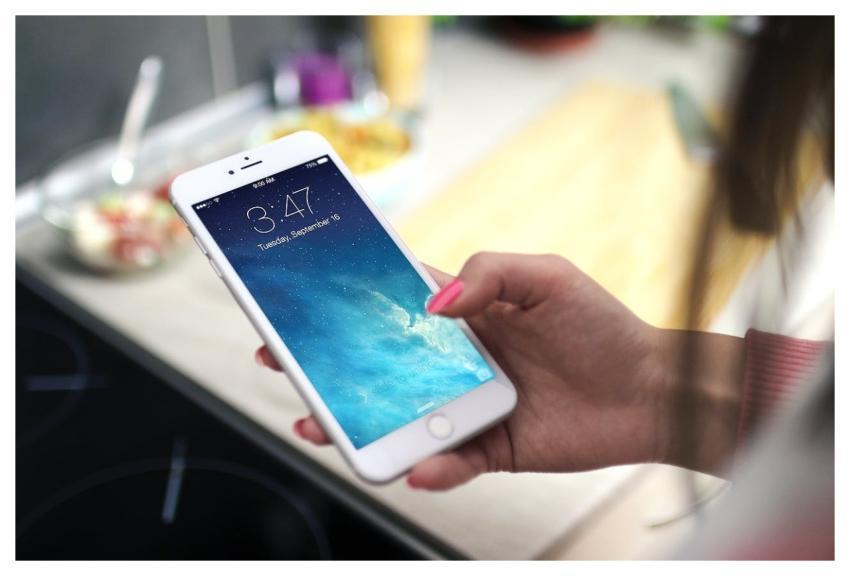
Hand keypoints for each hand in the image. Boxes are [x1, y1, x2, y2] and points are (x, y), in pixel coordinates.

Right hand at [256, 252, 677, 489]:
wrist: (650, 390)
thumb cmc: (601, 327)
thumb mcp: (546, 277)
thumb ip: (487, 274)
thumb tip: (433, 303)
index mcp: (465, 315)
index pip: (391, 306)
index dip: (344, 305)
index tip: (300, 304)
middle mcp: (458, 361)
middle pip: (380, 365)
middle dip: (328, 367)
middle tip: (283, 365)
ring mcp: (470, 406)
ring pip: (401, 417)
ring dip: (358, 423)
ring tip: (321, 425)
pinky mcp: (492, 448)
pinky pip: (451, 461)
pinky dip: (432, 467)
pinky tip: (420, 466)